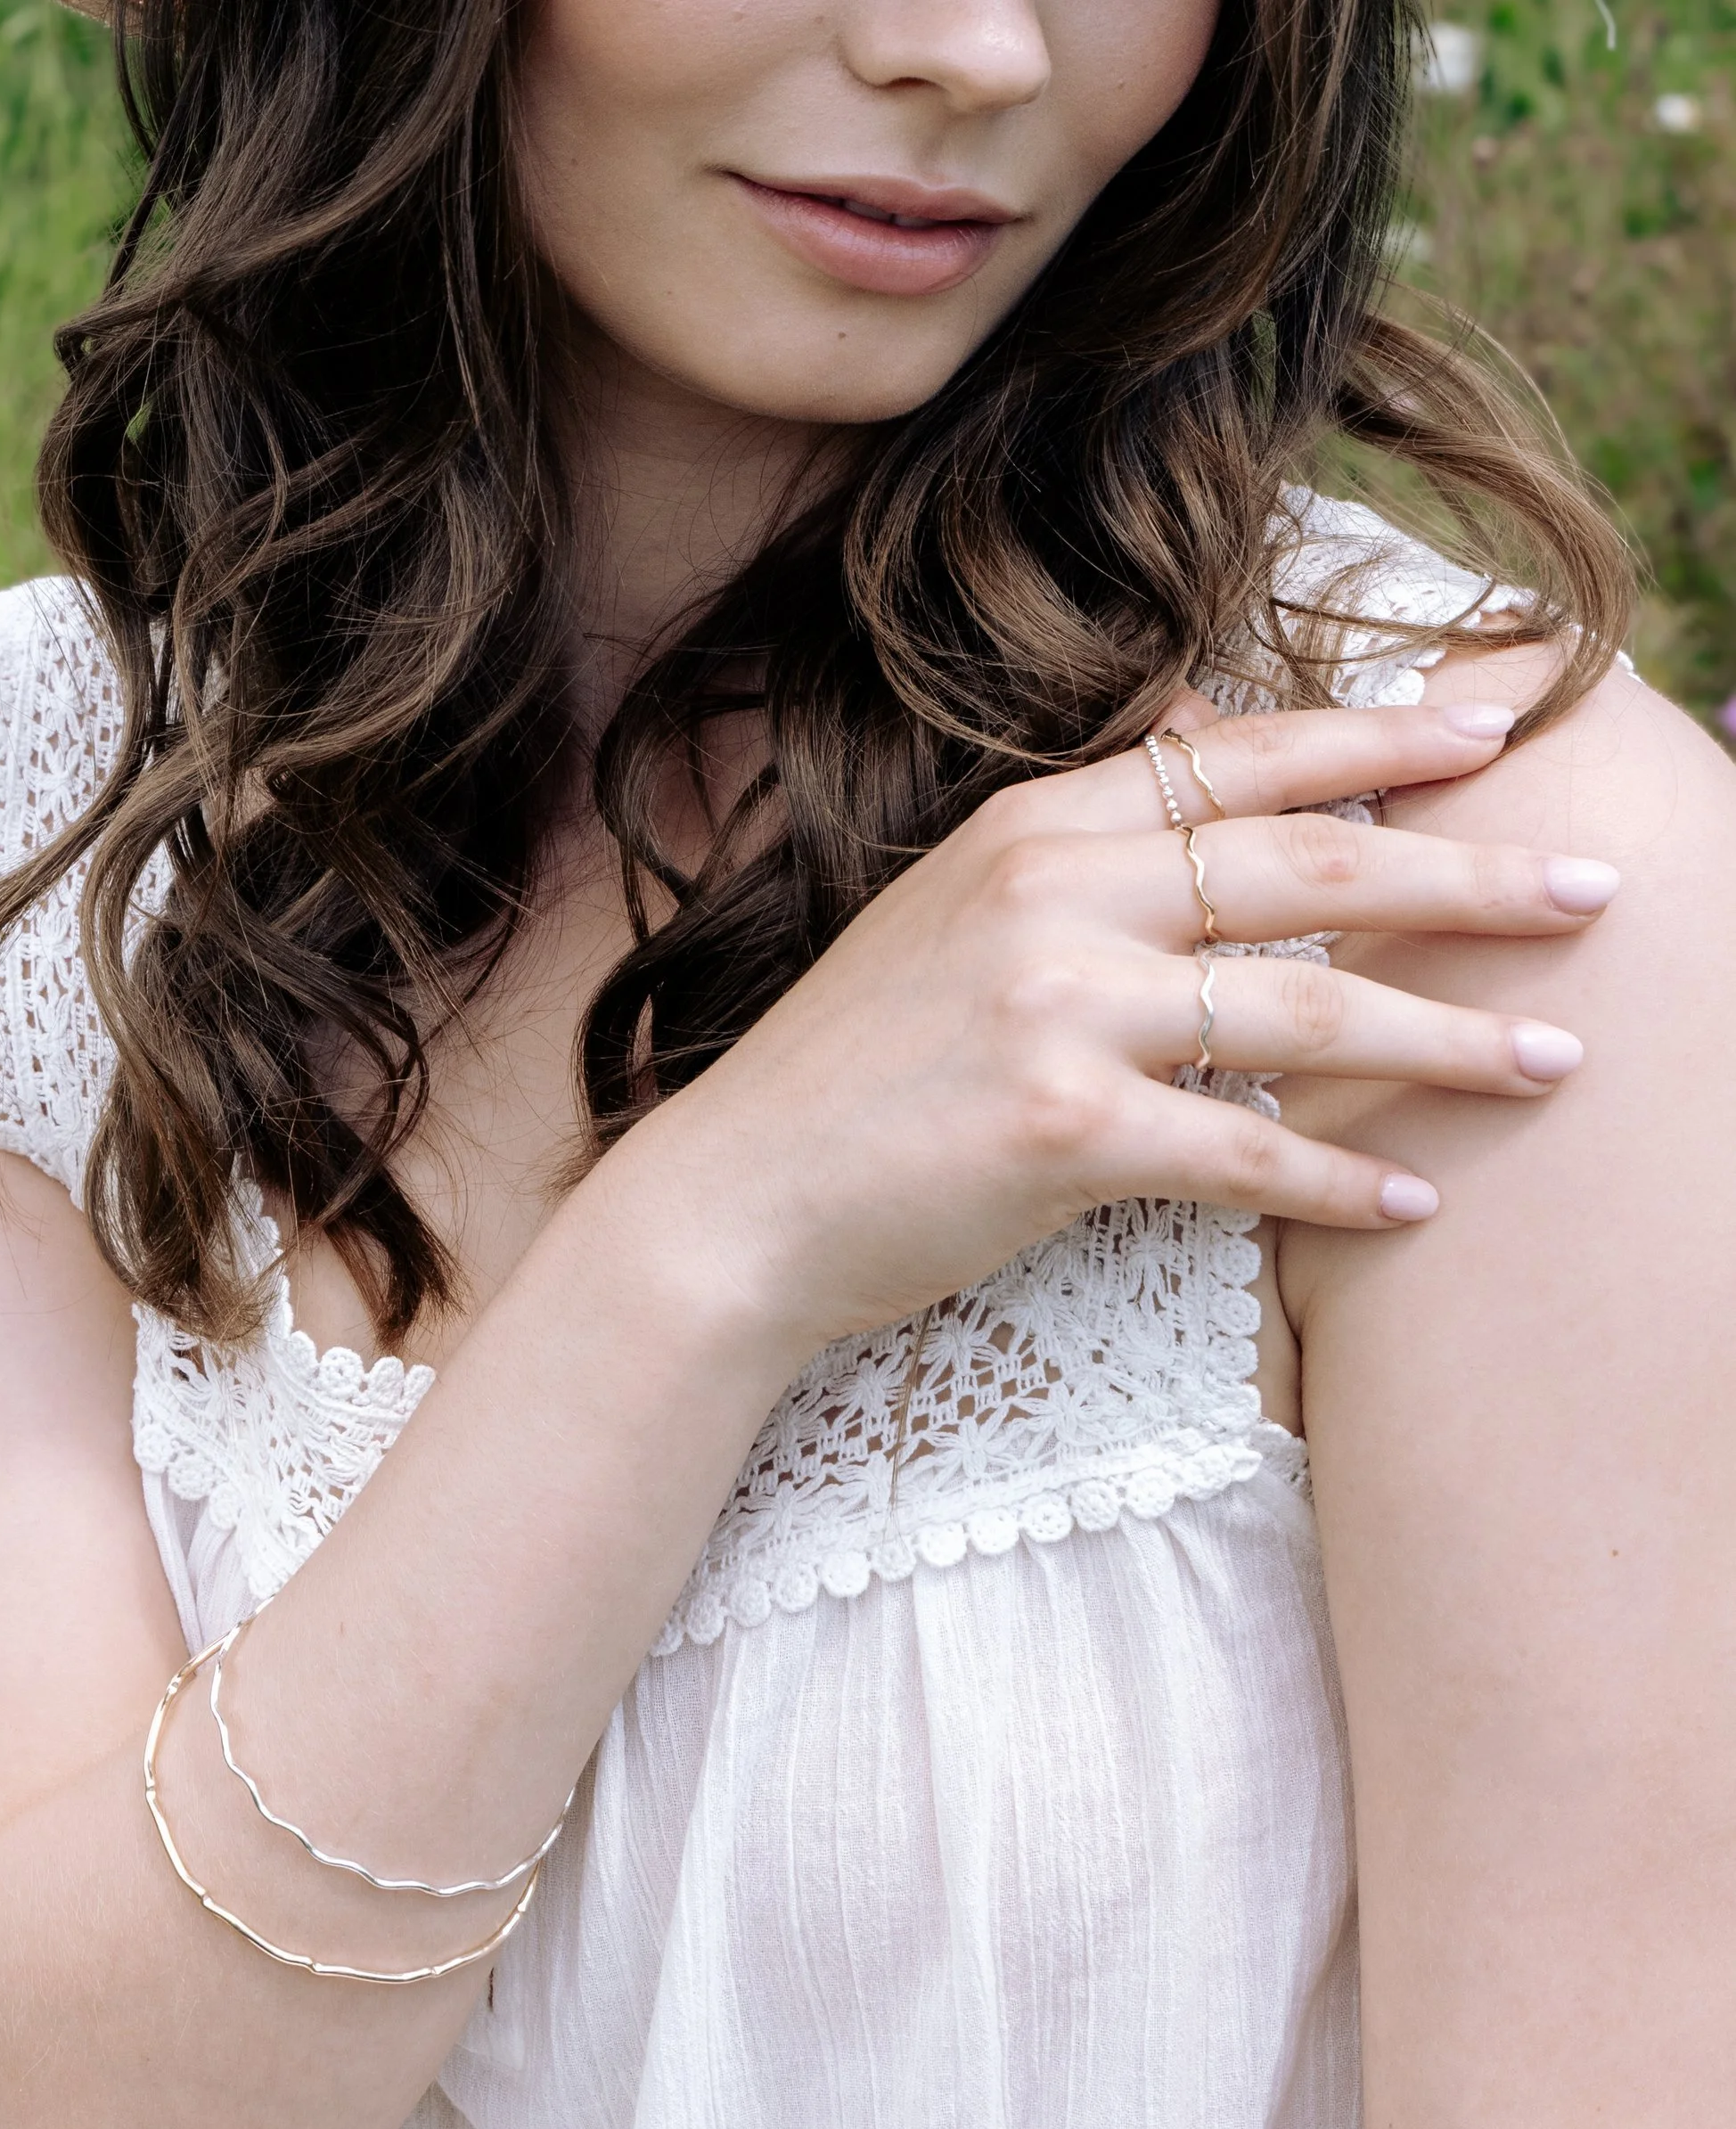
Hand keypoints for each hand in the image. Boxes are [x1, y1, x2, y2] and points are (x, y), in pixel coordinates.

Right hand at [627, 695, 1619, 1352]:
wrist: (738, 1196)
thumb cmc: (853, 1068)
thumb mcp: (949, 910)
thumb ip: (1077, 832)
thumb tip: (1196, 726)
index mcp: (1028, 828)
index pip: (1236, 761)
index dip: (1378, 743)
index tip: (1497, 733)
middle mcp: (1048, 893)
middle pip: (1308, 866)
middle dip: (1469, 877)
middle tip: (1594, 892)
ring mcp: (1053, 1007)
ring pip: (1303, 1007)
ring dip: (1446, 1037)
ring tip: (1553, 1059)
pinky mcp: (1057, 1129)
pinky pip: (1243, 1151)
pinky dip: (1337, 1180)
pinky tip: (1412, 1198)